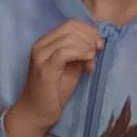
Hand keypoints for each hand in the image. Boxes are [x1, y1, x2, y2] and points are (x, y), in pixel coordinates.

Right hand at [4, 16, 103, 136]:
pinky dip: (80, 53)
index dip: (88, 30)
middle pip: (70, 28)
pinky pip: (64, 52)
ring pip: (69, 38)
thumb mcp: (71, 67)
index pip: (69, 24)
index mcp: (46, 42)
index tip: (99, 43)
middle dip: (89, 36)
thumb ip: (80, 54)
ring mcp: (41, 55)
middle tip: (99, 49)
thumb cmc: (53, 91)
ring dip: (86, 46)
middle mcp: (41, 45)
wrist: (37, 112)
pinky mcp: (44, 68)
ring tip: (92, 59)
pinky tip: (88, 61)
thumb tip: (96, 44)